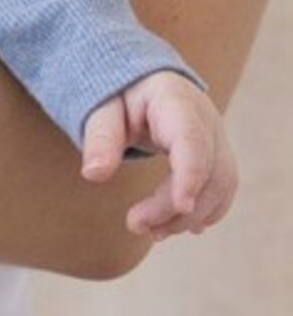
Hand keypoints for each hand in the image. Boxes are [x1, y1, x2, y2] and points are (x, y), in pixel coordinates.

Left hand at [80, 71, 237, 237]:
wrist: (141, 83)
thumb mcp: (101, 110)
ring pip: (220, 183)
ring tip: (151, 231)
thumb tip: (93, 174)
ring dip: (189, 215)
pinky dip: (204, 211)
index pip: (191, 140)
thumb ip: (100, 139)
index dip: (190, 174)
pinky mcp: (216, 155)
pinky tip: (177, 226)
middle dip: (175, 206)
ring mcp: (216, 138)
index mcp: (175, 102)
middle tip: (135, 225)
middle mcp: (205, 119)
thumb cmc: (119, 95)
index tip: (182, 206)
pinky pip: (222, 187)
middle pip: (208, 169)